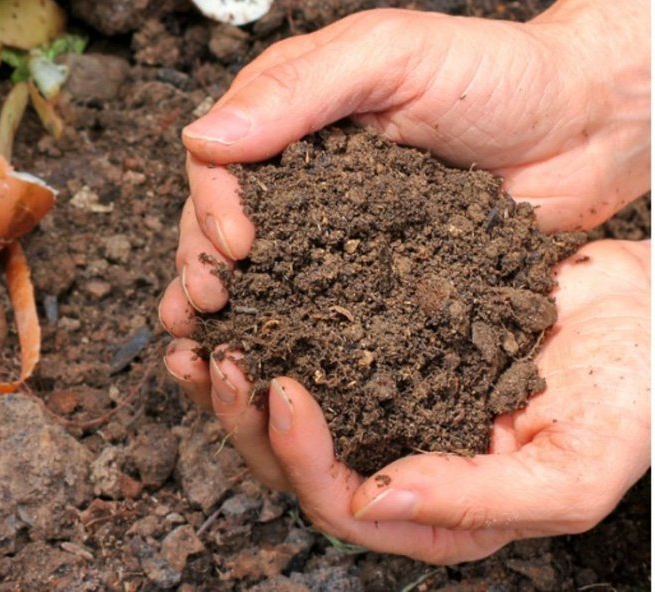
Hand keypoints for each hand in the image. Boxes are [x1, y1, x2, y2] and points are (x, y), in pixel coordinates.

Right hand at [159, 0, 649, 333]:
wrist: (591, 124)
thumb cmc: (497, 71)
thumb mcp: (391, 55)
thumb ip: (298, 89)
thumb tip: (201, 138)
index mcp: (288, 112)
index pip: (218, 160)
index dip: (212, 204)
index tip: (236, 244)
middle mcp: (300, 173)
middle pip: (223, 221)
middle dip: (203, 263)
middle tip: (210, 304)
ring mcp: (336, 228)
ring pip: (262, 271)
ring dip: (230, 308)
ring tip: (211, 347)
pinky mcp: (375, 275)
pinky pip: (323, 306)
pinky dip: (291, 335)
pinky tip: (270, 365)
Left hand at [165, 239, 650, 563]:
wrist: (650, 308)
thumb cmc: (633, 394)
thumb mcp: (575, 465)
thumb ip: (481, 499)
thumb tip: (373, 499)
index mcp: (439, 511)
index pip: (343, 506)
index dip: (300, 458)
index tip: (282, 388)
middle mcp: (398, 461)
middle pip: (293, 464)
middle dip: (244, 417)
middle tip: (220, 357)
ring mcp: (382, 401)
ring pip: (282, 408)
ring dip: (232, 377)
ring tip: (197, 332)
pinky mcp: (374, 343)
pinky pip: (302, 342)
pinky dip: (262, 323)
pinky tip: (232, 296)